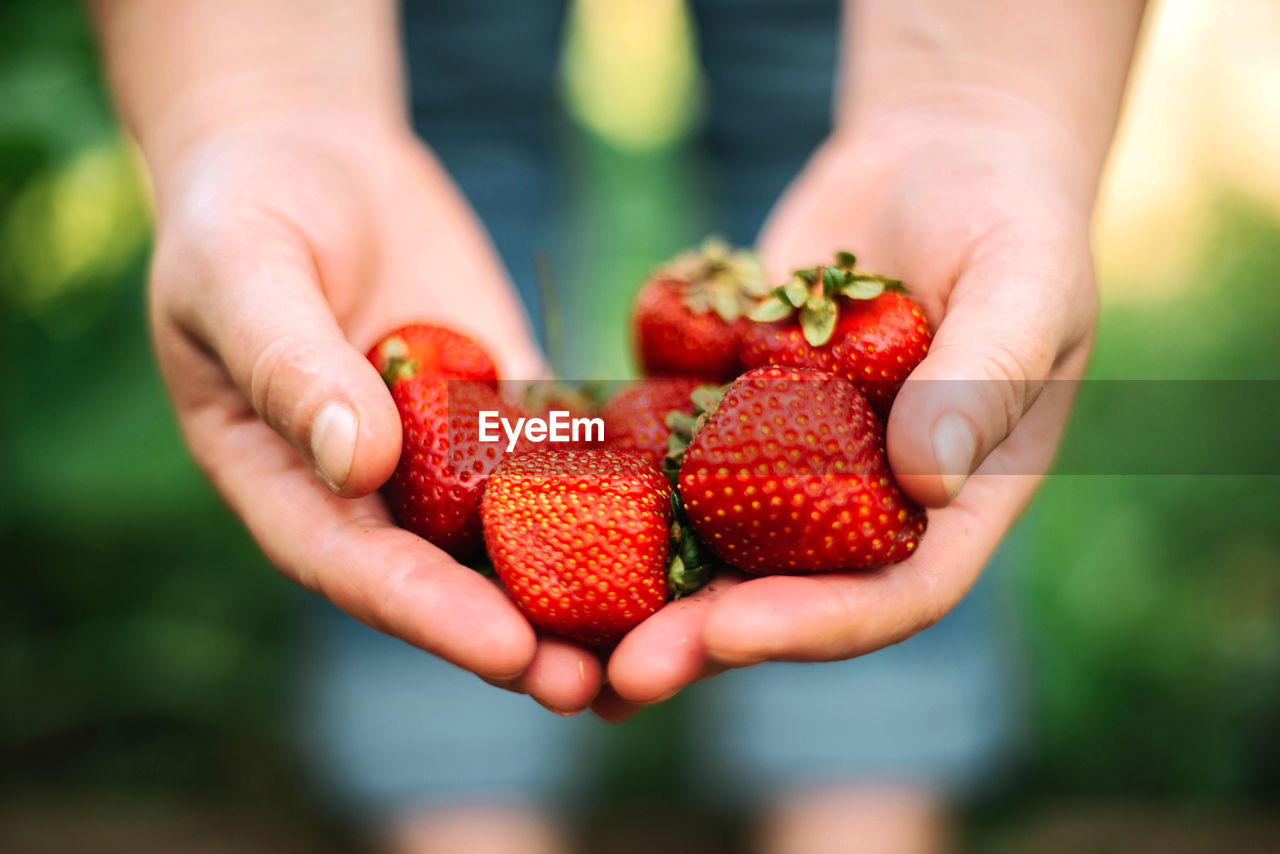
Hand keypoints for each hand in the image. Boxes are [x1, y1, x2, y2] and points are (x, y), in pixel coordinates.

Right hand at [149, 109, 601, 713]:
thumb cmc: (242, 213)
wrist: (312, 164)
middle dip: (522, 634)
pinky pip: (567, 454)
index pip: (358, 566)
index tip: (505, 651)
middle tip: (596, 686)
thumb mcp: (241, 273)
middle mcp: (376, 490)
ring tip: (657, 638)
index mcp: (290, 483)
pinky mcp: (510, 410)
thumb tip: (359, 462)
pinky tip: (684, 522)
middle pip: (449, 578)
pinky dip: (619, 489)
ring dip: (583, 587)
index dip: (431, 614)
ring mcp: (449, 455)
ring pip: (518, 535)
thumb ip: (290, 365)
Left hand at [597, 97, 1096, 718]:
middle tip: (623, 673)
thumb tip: (926, 482)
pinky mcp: (731, 409)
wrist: (934, 156)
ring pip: (715, 542)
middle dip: (705, 636)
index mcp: (954, 502)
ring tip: (562, 628)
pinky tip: (541, 510)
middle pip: (787, 591)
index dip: (813, 625)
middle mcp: (865, 499)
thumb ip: (982, 380)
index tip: (729, 634)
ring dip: (644, 589)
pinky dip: (613, 487)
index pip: (892, 593)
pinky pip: (670, 456)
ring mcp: (792, 459)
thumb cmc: (1008, 214)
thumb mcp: (1024, 285)